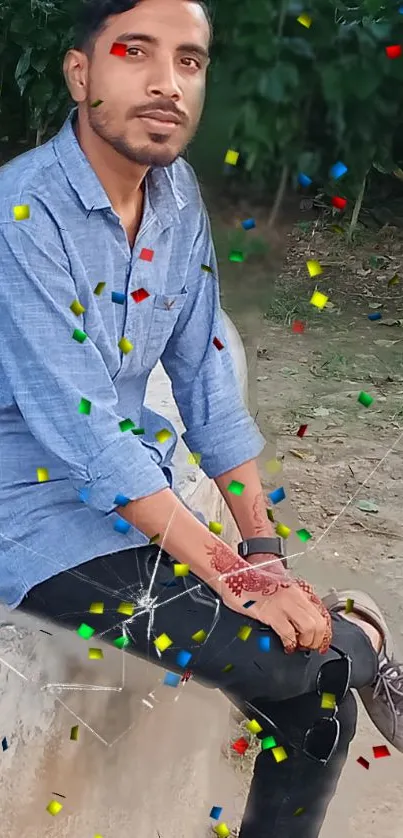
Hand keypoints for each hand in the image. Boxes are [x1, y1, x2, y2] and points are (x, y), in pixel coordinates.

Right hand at [205, 542, 331, 653]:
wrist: (233, 574)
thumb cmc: (251, 581)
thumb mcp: (278, 588)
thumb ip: (291, 600)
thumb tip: (298, 620)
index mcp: (297, 589)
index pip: (321, 612)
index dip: (324, 631)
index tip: (321, 641)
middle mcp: (294, 595)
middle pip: (319, 622)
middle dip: (317, 639)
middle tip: (309, 646)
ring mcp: (284, 603)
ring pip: (309, 627)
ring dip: (306, 642)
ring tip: (298, 646)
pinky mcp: (271, 612)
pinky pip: (288, 632)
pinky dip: (290, 643)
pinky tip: (286, 645)